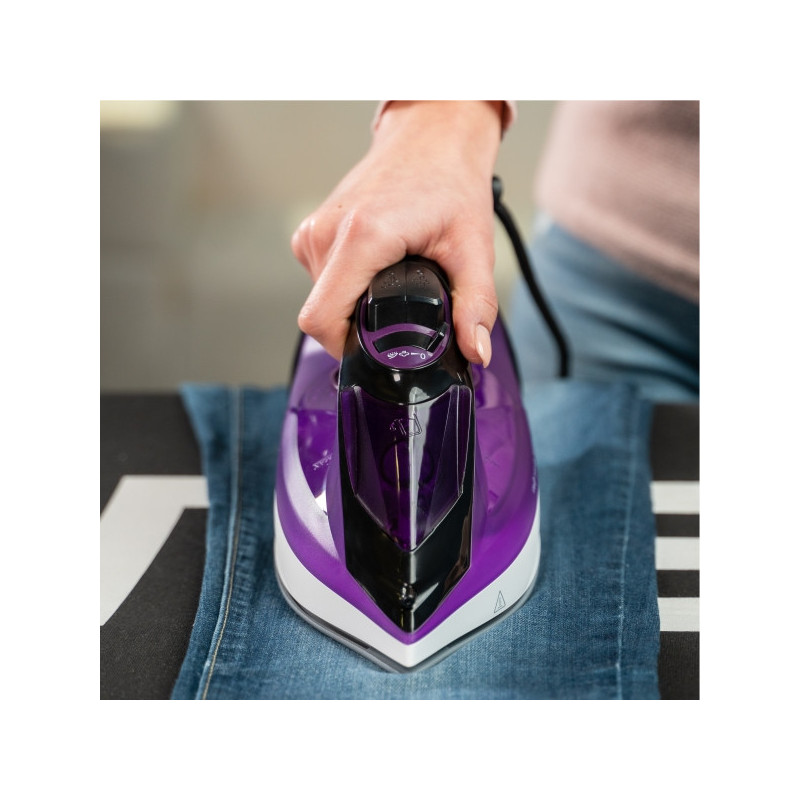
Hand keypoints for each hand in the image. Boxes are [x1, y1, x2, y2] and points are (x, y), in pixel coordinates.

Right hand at [291, 101, 503, 365]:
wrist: (432, 134)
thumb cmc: (451, 179)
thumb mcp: (473, 247)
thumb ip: (476, 304)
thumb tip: (477, 351)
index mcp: (361, 237)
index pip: (322, 320)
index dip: (345, 349)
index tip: (375, 352)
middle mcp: (327, 233)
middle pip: (321, 314)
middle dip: (355, 330)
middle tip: (395, 320)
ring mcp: (314, 230)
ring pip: (318, 298)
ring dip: (349, 307)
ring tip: (389, 287)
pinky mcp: (312, 229)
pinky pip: (318, 279)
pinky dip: (343, 288)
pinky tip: (375, 273)